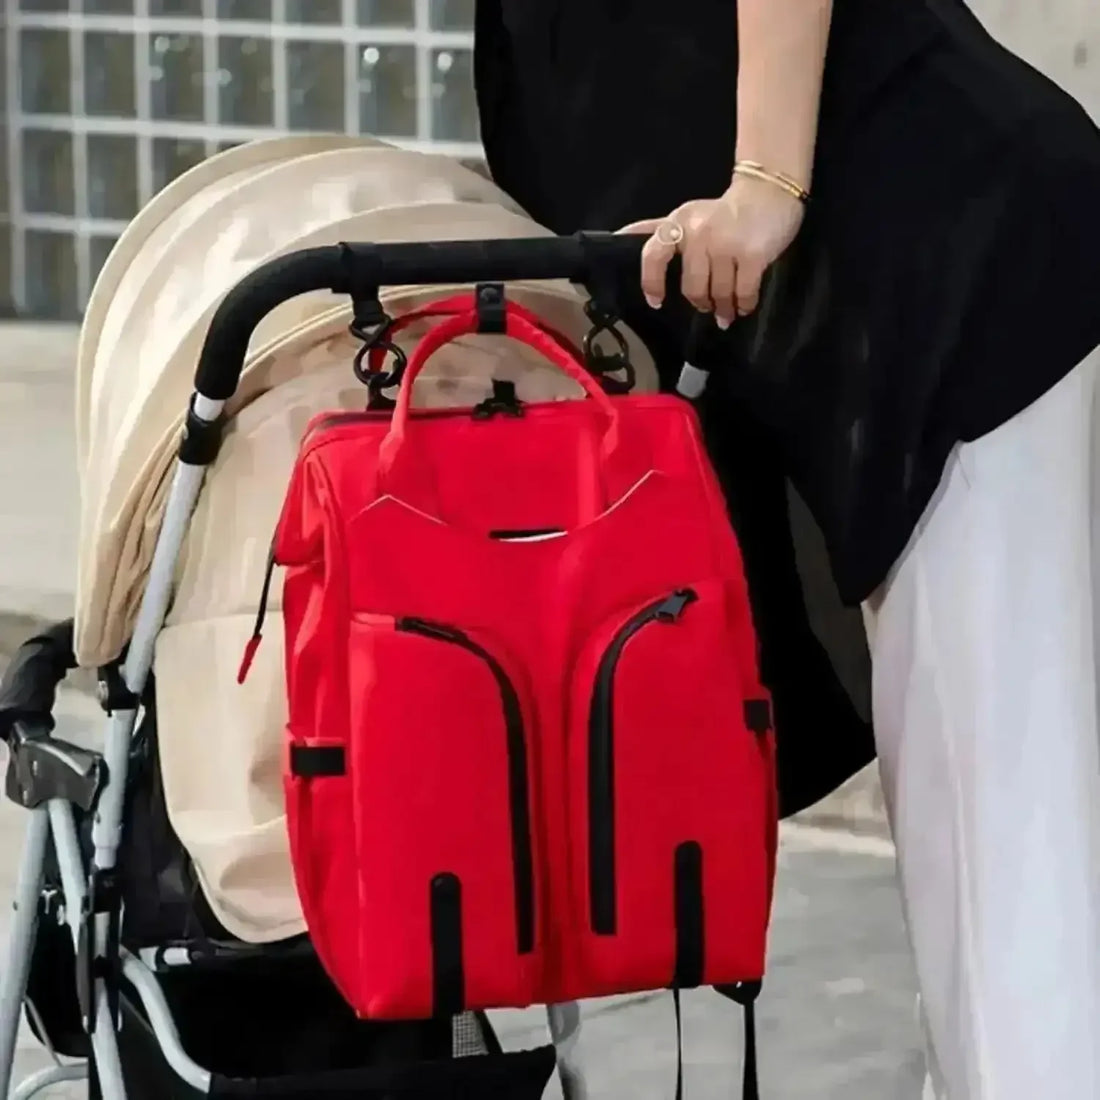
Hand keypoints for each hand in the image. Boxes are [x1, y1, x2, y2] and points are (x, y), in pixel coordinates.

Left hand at [619, 174, 805, 328]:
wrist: (769, 192)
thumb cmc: (724, 211)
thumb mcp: (686, 216)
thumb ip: (656, 229)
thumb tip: (619, 237)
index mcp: (679, 224)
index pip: (654, 254)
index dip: (652, 282)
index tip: (656, 302)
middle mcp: (699, 233)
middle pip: (692, 287)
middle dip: (701, 303)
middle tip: (708, 307)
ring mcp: (726, 244)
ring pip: (718, 293)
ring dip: (723, 308)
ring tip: (727, 312)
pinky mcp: (753, 254)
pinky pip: (743, 293)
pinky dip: (743, 305)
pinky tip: (744, 307)